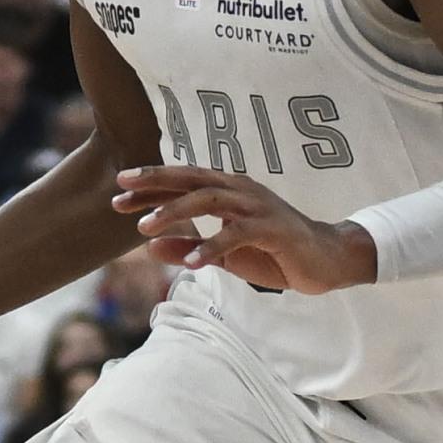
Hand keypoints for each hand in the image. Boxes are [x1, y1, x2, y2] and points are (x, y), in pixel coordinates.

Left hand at [113, 165, 377, 293]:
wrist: (326, 260)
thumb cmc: (275, 253)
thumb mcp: (225, 255)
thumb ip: (190, 249)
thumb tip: (150, 248)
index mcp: (229, 191)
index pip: (183, 182)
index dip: (151, 185)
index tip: (117, 192)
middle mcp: (241, 191)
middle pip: (191, 180)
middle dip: (154, 186)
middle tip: (120, 196)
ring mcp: (258, 207)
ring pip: (209, 200)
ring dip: (175, 213)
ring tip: (145, 228)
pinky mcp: (273, 229)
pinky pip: (237, 234)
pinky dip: (211, 246)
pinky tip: (189, 263)